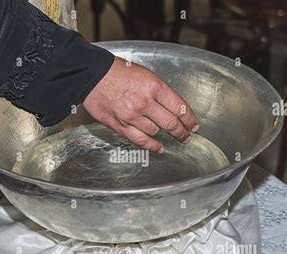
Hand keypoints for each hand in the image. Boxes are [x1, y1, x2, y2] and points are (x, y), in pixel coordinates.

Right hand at [83, 57, 198, 152]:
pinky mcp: (120, 126)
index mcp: (154, 86)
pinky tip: (159, 148)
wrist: (92, 75)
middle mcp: (145, 102)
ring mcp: (132, 116)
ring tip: (172, 138)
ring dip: (166, 136)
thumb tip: (174, 107)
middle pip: (171, 123)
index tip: (194, 125)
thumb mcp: (145, 74)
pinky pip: (140, 140)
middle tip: (188, 136)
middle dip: (183, 132)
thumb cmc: (117, 72)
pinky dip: (152, 145)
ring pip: (156, 132)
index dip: (190, 119)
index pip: (179, 107)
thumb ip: (160, 92)